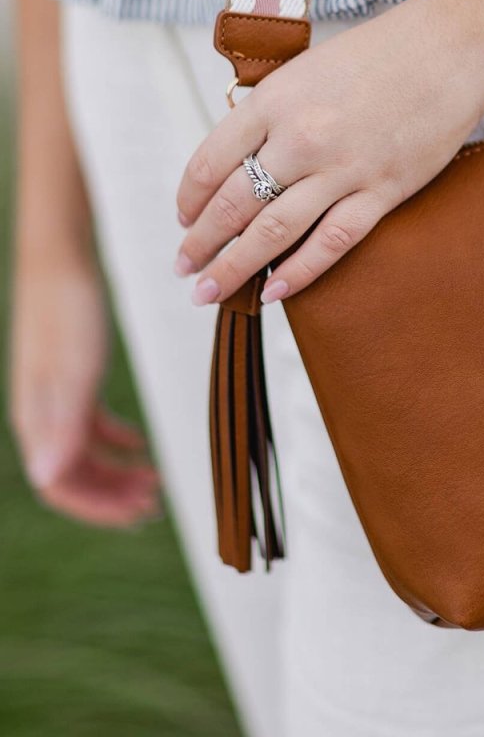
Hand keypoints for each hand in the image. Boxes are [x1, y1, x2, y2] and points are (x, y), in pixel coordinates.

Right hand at [9, 251, 159, 526]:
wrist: (62, 262)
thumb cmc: (67, 312)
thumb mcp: (73, 372)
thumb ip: (62, 426)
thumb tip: (48, 479)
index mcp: (38, 421)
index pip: (61, 486)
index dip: (98, 508)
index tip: (137, 514)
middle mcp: (42, 416)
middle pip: (73, 476)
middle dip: (111, 496)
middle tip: (153, 504)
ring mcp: (55, 398)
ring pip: (84, 453)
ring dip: (116, 472)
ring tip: (153, 481)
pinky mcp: (71, 379)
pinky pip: (90, 425)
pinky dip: (116, 440)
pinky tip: (141, 445)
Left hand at [175, 0, 483, 304]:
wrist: (450, 47)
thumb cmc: (380, 52)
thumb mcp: (307, 70)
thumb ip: (272, 114)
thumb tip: (241, 163)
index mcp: (274, 100)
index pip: (210, 163)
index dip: (189, 200)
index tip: (182, 221)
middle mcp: (300, 137)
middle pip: (234, 205)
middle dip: (201, 244)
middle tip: (184, 270)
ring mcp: (342, 168)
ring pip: (272, 233)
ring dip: (234, 267)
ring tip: (210, 291)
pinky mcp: (382, 190)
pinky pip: (330, 242)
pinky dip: (298, 273)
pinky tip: (273, 291)